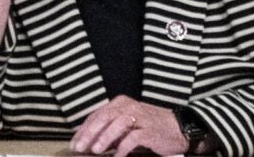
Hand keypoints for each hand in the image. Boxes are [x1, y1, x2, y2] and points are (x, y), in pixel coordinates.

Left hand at [72, 96, 187, 156]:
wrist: (179, 128)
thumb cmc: (150, 127)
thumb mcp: (127, 124)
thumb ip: (110, 130)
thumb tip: (90, 141)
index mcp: (120, 103)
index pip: (96, 115)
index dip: (83, 129)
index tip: (74, 142)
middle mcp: (128, 106)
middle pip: (103, 118)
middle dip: (89, 134)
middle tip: (79, 147)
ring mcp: (139, 117)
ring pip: (116, 125)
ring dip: (103, 139)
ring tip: (95, 150)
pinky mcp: (149, 130)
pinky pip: (133, 138)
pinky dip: (123, 148)